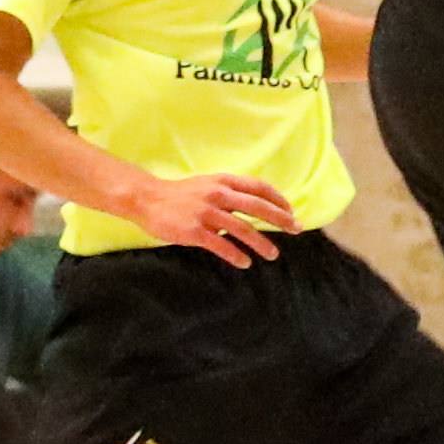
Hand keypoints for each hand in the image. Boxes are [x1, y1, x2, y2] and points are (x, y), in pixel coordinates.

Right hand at [127, 170, 299, 269]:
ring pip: (243, 229)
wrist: (148, 199)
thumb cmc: (180, 194)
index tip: (291, 212)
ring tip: (272, 254)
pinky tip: (245, 263)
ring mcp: (206, 212)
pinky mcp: (194, 231)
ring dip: (261, 243)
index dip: (278, 200)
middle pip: (257, 206)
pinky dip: (236, 255)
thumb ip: (230, 192)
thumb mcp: (208, 184)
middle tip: (295, 230)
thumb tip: (256, 206)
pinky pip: (221, 245)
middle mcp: (218, 194)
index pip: (259, 188)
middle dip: (280, 219)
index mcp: (223, 181)